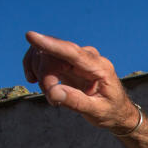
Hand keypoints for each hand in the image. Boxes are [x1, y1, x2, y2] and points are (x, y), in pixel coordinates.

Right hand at [22, 31, 138, 131]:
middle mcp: (88, 57)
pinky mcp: (67, 61)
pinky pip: (45, 57)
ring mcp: (77, 58)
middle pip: (54, 55)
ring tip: (51, 96)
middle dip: (44, 75)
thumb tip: (53, 92)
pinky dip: (36, 67)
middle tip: (52, 99)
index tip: (30, 36)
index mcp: (100, 68)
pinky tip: (35, 80)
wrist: (117, 111)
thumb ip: (76, 102)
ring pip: (46, 54)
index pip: (72, 52)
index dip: (51, 45)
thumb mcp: (97, 111)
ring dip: (39, 73)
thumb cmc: (111, 111)